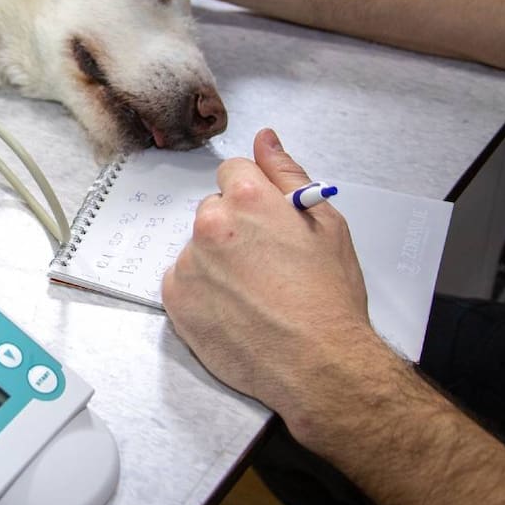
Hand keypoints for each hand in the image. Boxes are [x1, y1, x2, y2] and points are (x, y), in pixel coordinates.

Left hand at [161, 129, 397, 438]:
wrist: (319, 365)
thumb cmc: (329, 299)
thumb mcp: (326, 224)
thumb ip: (287, 174)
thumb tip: (264, 139)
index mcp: (247, 199)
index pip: (232, 173)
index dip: (253, 198)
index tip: (266, 222)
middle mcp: (210, 225)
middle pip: (213, 211)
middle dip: (234, 229)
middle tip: (266, 264)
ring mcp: (189, 263)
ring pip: (197, 248)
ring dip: (217, 262)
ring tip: (253, 293)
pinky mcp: (175, 298)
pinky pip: (182, 280)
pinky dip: (201, 291)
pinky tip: (233, 309)